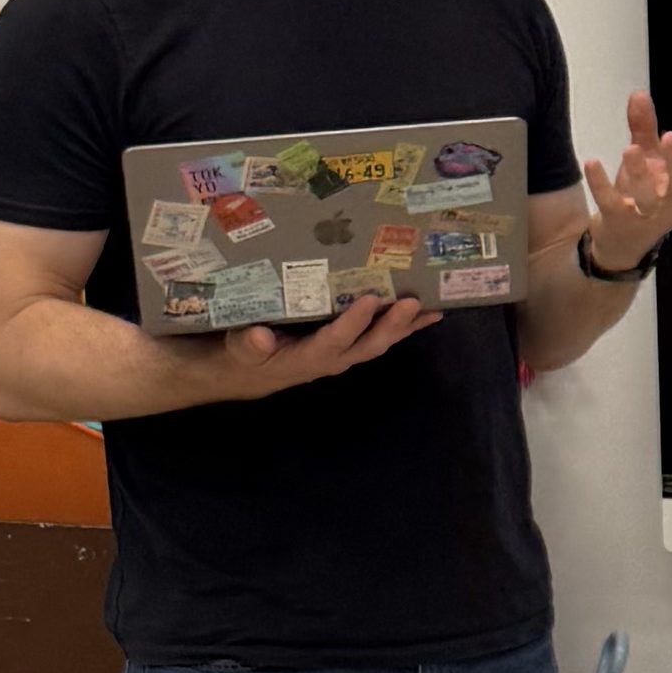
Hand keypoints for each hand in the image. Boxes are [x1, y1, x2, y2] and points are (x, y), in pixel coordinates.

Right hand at [188, 289, 438, 402]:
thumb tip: (261, 337)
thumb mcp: (238, 349)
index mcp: (307, 357)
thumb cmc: (244, 356)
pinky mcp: (350, 345)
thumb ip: (249, 345)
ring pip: (381, 341)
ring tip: (433, 307)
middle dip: (392, 325)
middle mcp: (333, 358)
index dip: (352, 323)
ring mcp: (345, 352)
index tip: (368, 300)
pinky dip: (404, 326)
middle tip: (413, 302)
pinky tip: (426, 312)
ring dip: (406, 326)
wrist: (249, 372)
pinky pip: (380, 335)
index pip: (334, 340)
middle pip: (369, 345)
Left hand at [580, 95, 671, 273]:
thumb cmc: (642, 194)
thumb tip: (639, 94)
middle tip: (668, 136)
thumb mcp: (648, 159)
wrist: (621, 242)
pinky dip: (601, 184)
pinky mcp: (618, 223)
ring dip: (640, 173)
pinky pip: (611, 204)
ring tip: (630, 148)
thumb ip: (644, 128)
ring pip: (648, 199)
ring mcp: (646, 217)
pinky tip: (592, 162)